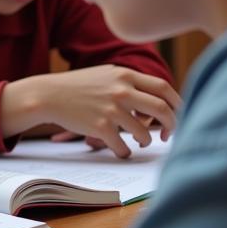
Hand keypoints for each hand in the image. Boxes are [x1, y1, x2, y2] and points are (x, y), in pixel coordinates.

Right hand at [1, 65, 180, 157]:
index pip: (164, 88)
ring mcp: (111, 109)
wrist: (48, 95)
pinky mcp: (99, 127)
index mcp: (125, 75)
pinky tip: (121, 151)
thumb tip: (159, 97)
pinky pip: (122, 147)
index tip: (178, 115)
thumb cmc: (77, 86)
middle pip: (161, 110)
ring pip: (144, 133)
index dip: (177, 104)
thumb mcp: (106, 75)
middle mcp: (121, 91)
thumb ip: (130, 82)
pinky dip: (125, 152)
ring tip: (140, 142)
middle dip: (171, 126)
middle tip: (169, 135)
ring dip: (146, 141)